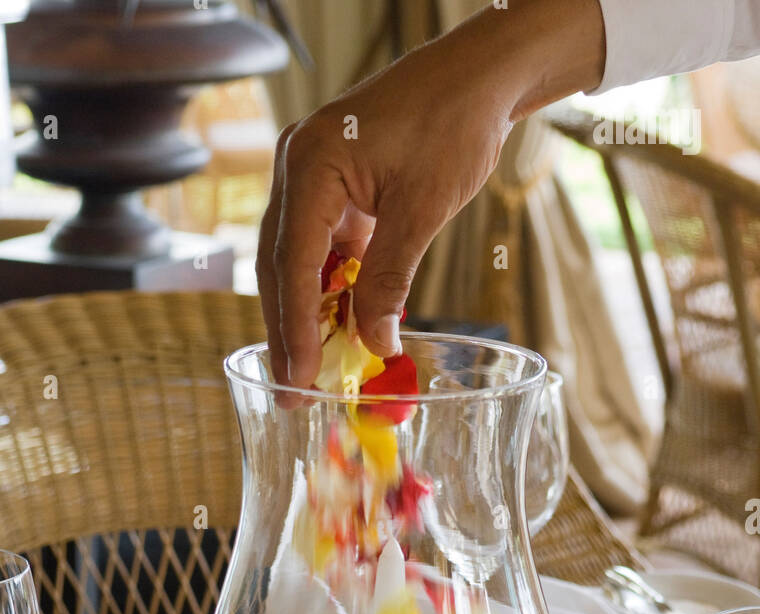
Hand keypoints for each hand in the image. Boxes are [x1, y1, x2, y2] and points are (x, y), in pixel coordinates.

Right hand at [257, 0, 605, 388]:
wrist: (478, 78)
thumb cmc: (453, 125)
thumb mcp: (422, 212)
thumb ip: (389, 280)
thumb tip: (373, 344)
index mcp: (311, 164)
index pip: (293, 262)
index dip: (295, 327)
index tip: (299, 376)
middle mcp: (298, 166)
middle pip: (281, 266)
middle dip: (287, 331)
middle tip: (292, 389)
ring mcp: (312, 175)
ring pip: (298, 261)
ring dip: (307, 315)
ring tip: (313, 369)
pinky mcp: (334, 186)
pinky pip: (322, 248)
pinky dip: (331, 289)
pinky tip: (340, 328)